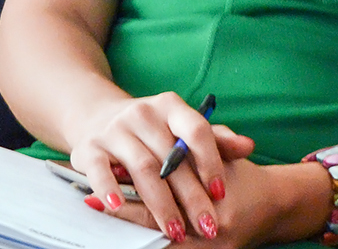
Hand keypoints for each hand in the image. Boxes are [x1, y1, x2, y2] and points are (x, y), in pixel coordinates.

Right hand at [68, 92, 259, 242]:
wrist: (97, 115)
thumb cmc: (153, 129)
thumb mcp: (182, 127)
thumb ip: (216, 139)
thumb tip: (248, 146)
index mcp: (171, 106)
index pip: (196, 131)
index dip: (210, 162)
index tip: (220, 193)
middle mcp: (143, 113)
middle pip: (170, 158)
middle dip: (191, 197)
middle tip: (207, 226)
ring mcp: (114, 129)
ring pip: (142, 169)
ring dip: (161, 204)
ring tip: (176, 230)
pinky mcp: (89, 147)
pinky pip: (100, 170)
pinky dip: (110, 189)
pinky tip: (120, 207)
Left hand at [106, 156, 331, 247]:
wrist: (274, 205)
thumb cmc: (242, 176)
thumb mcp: (222, 155)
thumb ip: (193, 148)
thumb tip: (146, 153)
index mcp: (216, 195)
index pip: (165, 188)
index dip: (133, 182)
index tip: (107, 174)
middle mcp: (214, 230)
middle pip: (156, 223)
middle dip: (122, 212)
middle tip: (90, 203)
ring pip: (157, 241)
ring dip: (128, 228)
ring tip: (98, 214)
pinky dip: (145, 240)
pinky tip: (122, 235)